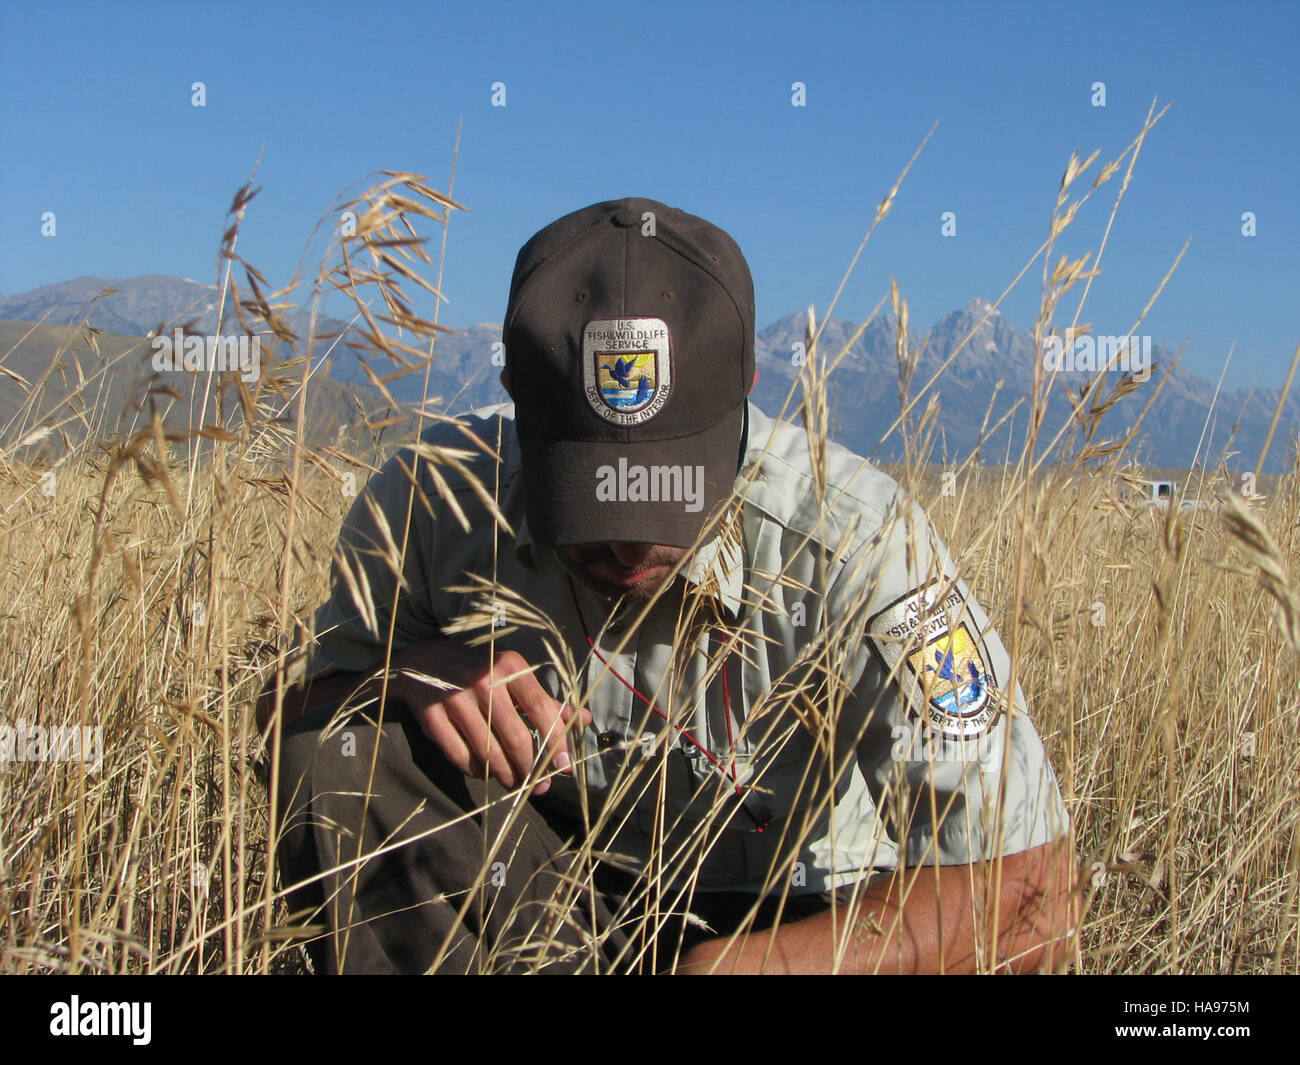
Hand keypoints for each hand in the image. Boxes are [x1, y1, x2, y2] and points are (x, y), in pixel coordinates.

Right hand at [390, 639, 590, 794]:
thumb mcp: (514, 675)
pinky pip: (460, 757)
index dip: (556, 742)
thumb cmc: (480, 670)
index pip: (541, 708)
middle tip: (541, 786)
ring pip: (489, 754)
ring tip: (516, 783)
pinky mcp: (431, 717)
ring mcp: (455, 699)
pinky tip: (485, 773)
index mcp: (510, 666)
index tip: (565, 767)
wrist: (422, 663)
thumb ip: (548, 700)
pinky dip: (477, 772)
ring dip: (507, 776)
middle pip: (516, 738)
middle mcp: (483, 680)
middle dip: (532, 769)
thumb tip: (584, 721)